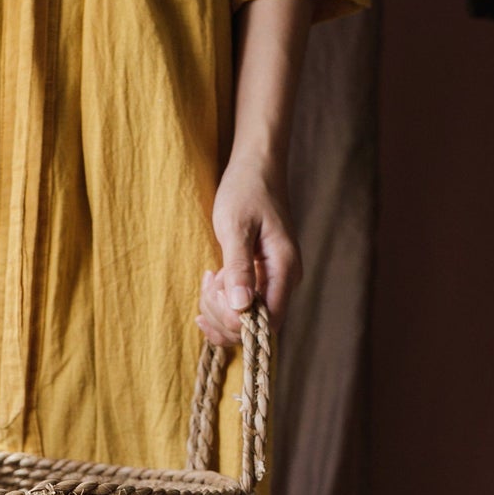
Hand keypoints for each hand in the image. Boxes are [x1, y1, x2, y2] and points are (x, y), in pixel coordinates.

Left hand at [196, 153, 299, 346]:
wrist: (257, 167)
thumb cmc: (246, 190)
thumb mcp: (235, 227)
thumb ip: (239, 267)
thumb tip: (241, 307)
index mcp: (285, 269)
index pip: (266, 323)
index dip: (236, 323)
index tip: (215, 295)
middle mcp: (285, 281)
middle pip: (254, 327)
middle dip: (222, 316)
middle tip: (208, 282)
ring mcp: (274, 281)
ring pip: (245, 320)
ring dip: (218, 310)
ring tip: (208, 278)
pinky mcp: (262, 279)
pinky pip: (243, 307)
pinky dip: (221, 305)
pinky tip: (209, 288)